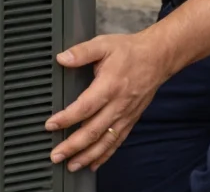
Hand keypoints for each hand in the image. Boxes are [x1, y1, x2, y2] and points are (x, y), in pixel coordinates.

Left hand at [45, 31, 170, 172]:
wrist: (158, 58)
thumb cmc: (130, 51)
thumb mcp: (103, 44)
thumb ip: (81, 52)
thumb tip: (62, 58)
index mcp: (109, 86)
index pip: (85, 107)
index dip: (67, 118)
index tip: (51, 125)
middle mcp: (118, 105)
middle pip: (94, 130)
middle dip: (73, 146)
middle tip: (56, 155)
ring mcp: (126, 115)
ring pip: (106, 141)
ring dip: (88, 155)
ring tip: (71, 165)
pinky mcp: (131, 120)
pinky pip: (117, 141)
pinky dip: (105, 155)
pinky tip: (93, 163)